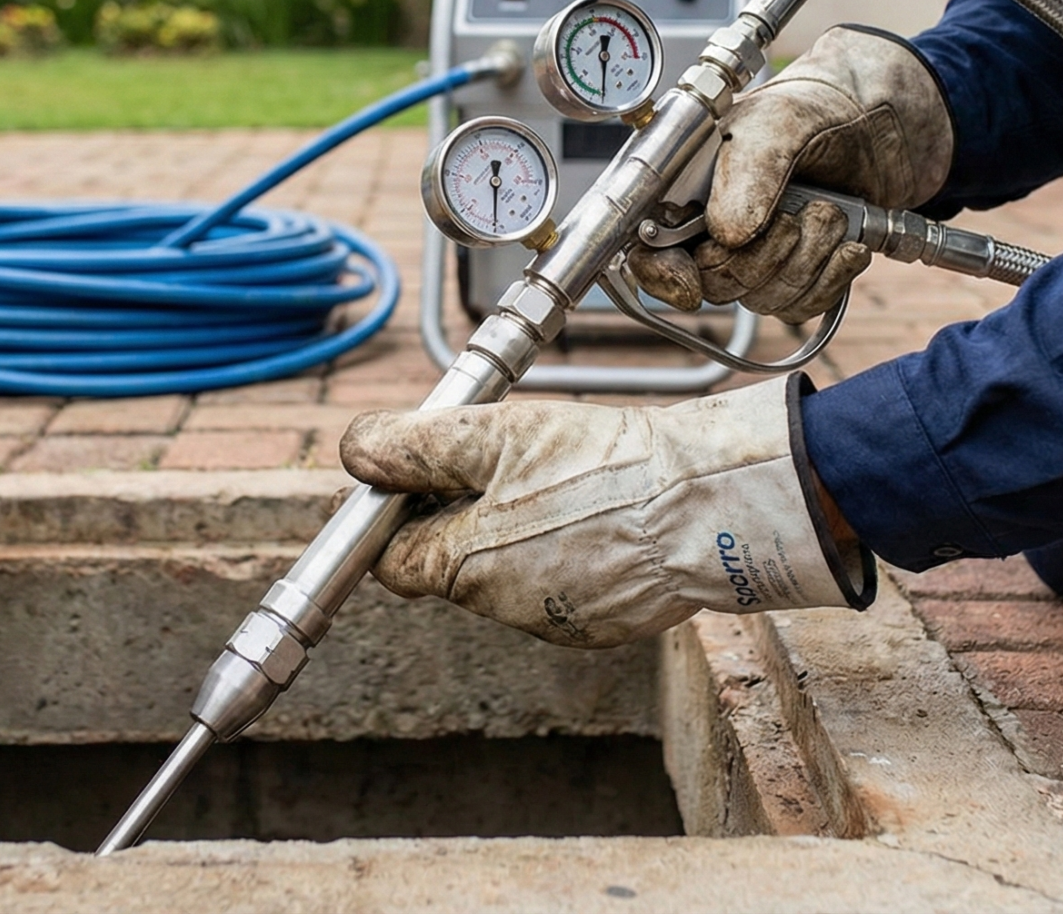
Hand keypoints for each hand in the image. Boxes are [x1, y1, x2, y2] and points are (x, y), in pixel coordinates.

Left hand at [338, 377, 871, 647]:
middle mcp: (504, 610)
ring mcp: (556, 623)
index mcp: (465, 568)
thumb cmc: (602, 466)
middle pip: (454, 565)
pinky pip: (563, 587)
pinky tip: (605, 517)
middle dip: (469, 520)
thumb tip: (356, 453)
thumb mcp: (496, 436)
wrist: (706, 506)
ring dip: (522, 534)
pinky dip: (572, 554)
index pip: (395, 560)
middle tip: (513, 465)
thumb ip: (418, 446)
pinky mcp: (603, 625)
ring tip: (571, 484)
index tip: (431, 474)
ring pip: (510, 574)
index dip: (403, 513)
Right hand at [628, 27, 953, 318]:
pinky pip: (800, 305)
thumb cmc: (815, 108)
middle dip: (763, 257)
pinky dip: (830, 278)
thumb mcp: (777, 124)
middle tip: (799, 214)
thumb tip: (727, 233)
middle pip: (713, 285)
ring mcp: (757, 254)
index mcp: (688, 189)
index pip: (651, 250)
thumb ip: (749, 172)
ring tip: (829, 214)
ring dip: (806, 261)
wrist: (879, 120)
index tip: (690, 282)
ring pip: (761, 299)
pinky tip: (847, 244)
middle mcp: (715, 227)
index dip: (664, 274)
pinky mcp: (797, 272)